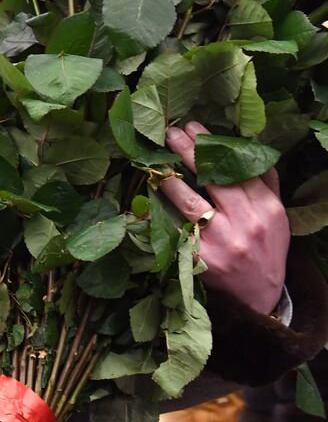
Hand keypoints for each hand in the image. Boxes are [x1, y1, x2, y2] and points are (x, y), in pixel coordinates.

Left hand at [161, 121, 288, 314]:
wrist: (259, 295)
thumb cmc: (266, 249)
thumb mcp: (276, 216)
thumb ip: (265, 184)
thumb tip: (250, 150)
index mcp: (266, 209)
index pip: (238, 169)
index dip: (214, 146)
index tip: (195, 126)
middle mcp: (244, 223)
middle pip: (214, 180)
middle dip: (190, 153)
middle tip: (171, 132)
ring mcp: (221, 242)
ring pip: (191, 203)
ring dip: (171, 180)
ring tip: (157, 163)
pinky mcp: (200, 259)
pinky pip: (174, 232)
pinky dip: (159, 217)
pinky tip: (146, 204)